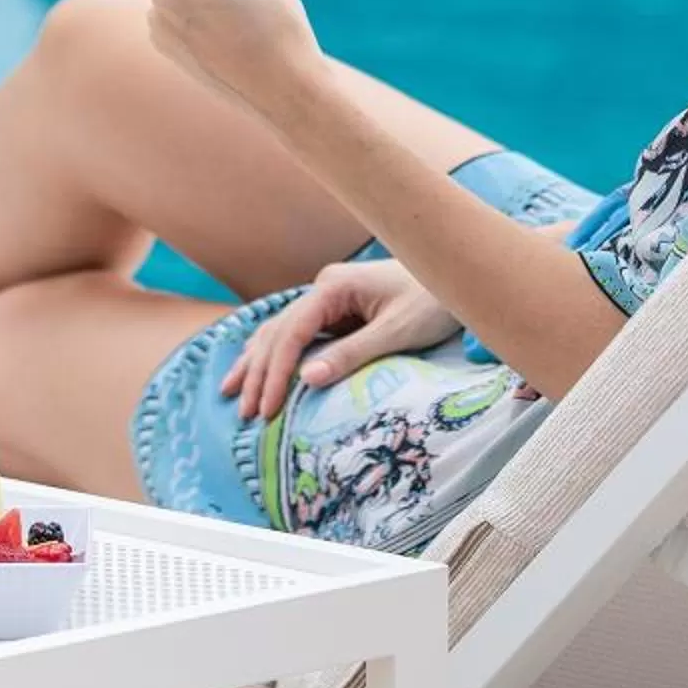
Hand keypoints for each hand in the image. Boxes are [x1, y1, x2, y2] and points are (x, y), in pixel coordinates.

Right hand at [221, 258, 461, 420]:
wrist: (455, 274)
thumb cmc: (433, 302)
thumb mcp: (396, 332)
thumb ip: (352, 354)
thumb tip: (307, 379)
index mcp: (334, 286)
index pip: (292, 333)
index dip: (275, 373)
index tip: (266, 408)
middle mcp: (324, 286)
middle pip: (279, 332)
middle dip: (259, 373)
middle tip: (245, 413)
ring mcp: (328, 294)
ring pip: (281, 330)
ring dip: (258, 362)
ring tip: (232, 393)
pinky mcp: (337, 306)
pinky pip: (297, 330)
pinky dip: (274, 351)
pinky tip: (254, 366)